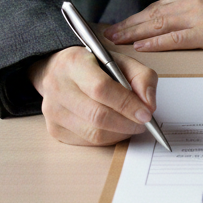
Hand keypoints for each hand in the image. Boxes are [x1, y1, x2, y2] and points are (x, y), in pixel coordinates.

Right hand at [28, 45, 157, 145]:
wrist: (58, 70)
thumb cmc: (93, 65)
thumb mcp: (120, 60)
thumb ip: (141, 77)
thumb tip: (149, 105)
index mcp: (74, 63)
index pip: (101, 88)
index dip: (127, 104)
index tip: (147, 114)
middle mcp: (58, 87)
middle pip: (97, 115)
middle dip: (127, 123)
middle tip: (143, 123)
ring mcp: (53, 111)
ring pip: (93, 133)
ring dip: (120, 133)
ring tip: (132, 125)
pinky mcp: (54, 129)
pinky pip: (88, 142)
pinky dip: (108, 139)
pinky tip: (116, 128)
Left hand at [103, 0, 202, 51]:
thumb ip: (201, 9)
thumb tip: (185, 21)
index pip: (158, 5)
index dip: (137, 16)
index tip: (122, 22)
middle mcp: (193, 0)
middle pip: (151, 13)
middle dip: (127, 23)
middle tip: (106, 32)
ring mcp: (199, 15)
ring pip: (157, 24)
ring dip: (133, 32)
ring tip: (114, 39)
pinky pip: (175, 37)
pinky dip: (155, 42)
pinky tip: (141, 47)